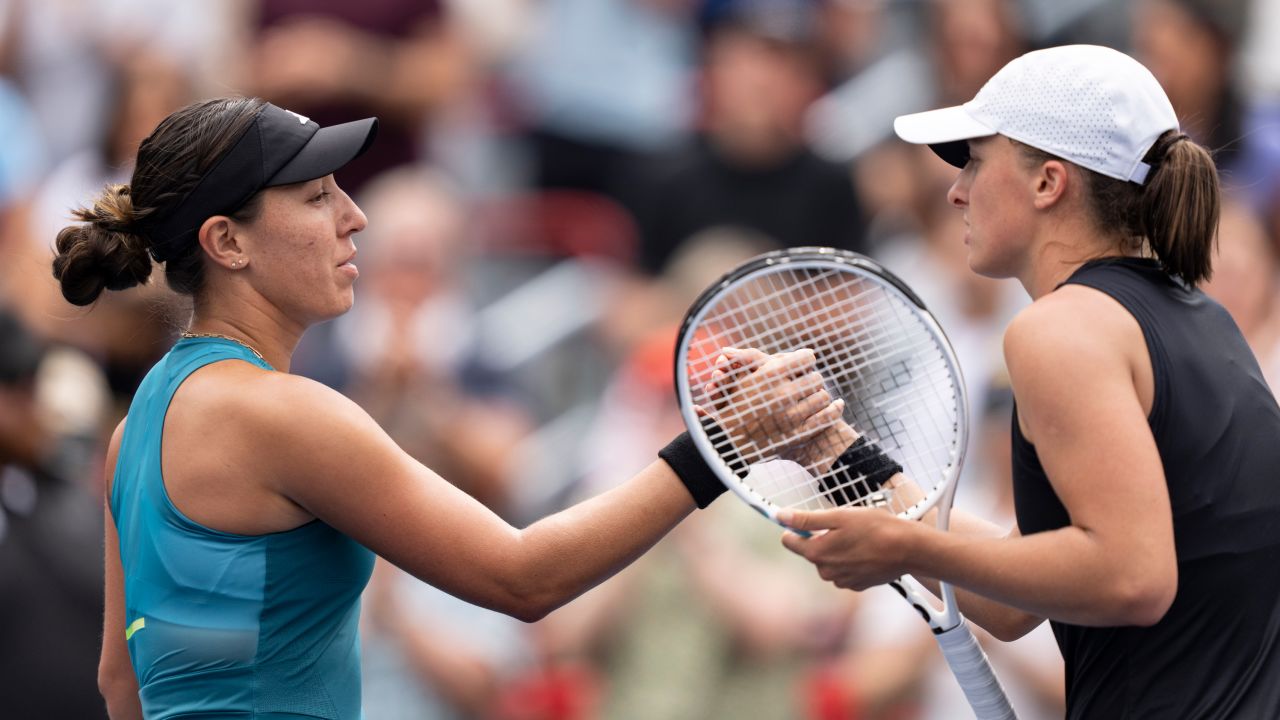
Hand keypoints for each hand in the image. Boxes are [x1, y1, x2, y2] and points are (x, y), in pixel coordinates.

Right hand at [703, 348, 852, 471]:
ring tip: (815, 396)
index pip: (805, 358)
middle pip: (816, 377)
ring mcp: (791, 415)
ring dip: (820, 395)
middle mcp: (782, 393)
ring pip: (822, 396)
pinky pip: (827, 417)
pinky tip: (837, 405)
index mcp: (769, 374)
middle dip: (812, 379)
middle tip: (808, 382)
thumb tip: (784, 348)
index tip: (804, 363)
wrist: (727, 442)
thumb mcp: (742, 376)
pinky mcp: (798, 434)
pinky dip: (835, 409)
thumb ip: (761, 359)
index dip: (806, 360)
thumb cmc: (733, 405)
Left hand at [777, 507, 917, 591]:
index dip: (798, 527)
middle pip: (811, 550)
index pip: (789, 540)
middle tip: (845, 527)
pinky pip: (845, 570)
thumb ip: (806, 518)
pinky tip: (867, 551)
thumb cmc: (876, 528)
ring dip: (839, 549)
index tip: (811, 519)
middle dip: (822, 538)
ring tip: (860, 538)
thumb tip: (780, 516)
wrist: (908, 549)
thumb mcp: (838, 516)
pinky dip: (852, 560)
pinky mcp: (857, 585)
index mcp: (816, 554)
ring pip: (830, 560)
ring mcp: (842, 581)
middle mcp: (825, 572)